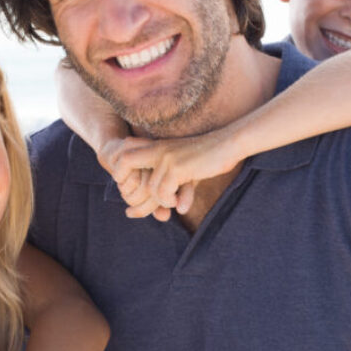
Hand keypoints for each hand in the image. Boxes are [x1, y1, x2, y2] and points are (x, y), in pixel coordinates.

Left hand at [112, 134, 233, 217]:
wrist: (229, 144)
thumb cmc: (209, 156)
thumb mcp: (184, 162)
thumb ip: (168, 177)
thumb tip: (159, 203)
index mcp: (156, 145)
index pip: (125, 152)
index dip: (121, 169)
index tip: (129, 187)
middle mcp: (158, 149)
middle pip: (125, 164)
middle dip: (125, 184)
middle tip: (132, 207)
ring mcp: (167, 157)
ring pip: (150, 187)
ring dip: (160, 201)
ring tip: (172, 202)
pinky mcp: (177, 167)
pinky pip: (163, 192)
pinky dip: (170, 201)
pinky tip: (180, 203)